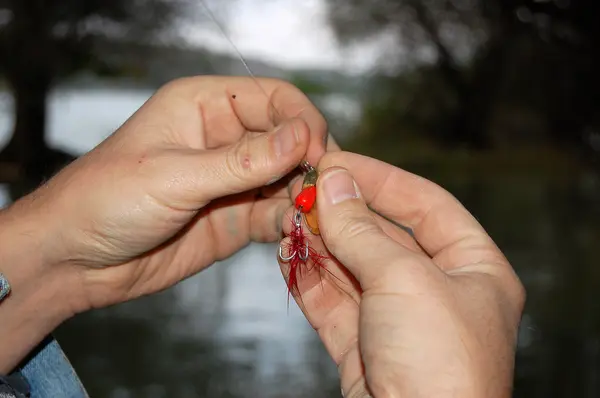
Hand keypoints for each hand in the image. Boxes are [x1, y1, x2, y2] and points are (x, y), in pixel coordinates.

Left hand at [3, 76, 332, 311]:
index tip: (318, 155)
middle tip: (326, 193)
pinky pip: (276, 216)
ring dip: (305, 199)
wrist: (75, 260)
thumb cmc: (106, 199)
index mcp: (206, 106)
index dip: (303, 122)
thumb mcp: (174, 175)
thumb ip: (242, 161)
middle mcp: (225, 139)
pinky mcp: (236, 219)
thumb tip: (303, 137)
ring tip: (315, 219)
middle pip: (290, 140)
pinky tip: (297, 235)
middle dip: (311, 164)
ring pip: (288, 182)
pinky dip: (291, 225)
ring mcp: (233, 182)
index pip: (275, 99)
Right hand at [280, 152, 524, 397]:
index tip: (338, 162)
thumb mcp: (404, 279)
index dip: (381, 178)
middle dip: (341, 213)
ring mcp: (398, 321)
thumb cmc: (440, 364)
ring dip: (318, 244)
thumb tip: (334, 183)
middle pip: (383, 235)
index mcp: (474, 270)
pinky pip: (331, 302)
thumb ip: (362, 230)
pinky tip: (287, 256)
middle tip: (303, 190)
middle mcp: (438, 293)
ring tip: (288, 220)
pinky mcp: (364, 348)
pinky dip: (308, 279)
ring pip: (351, 268)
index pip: (427, 205)